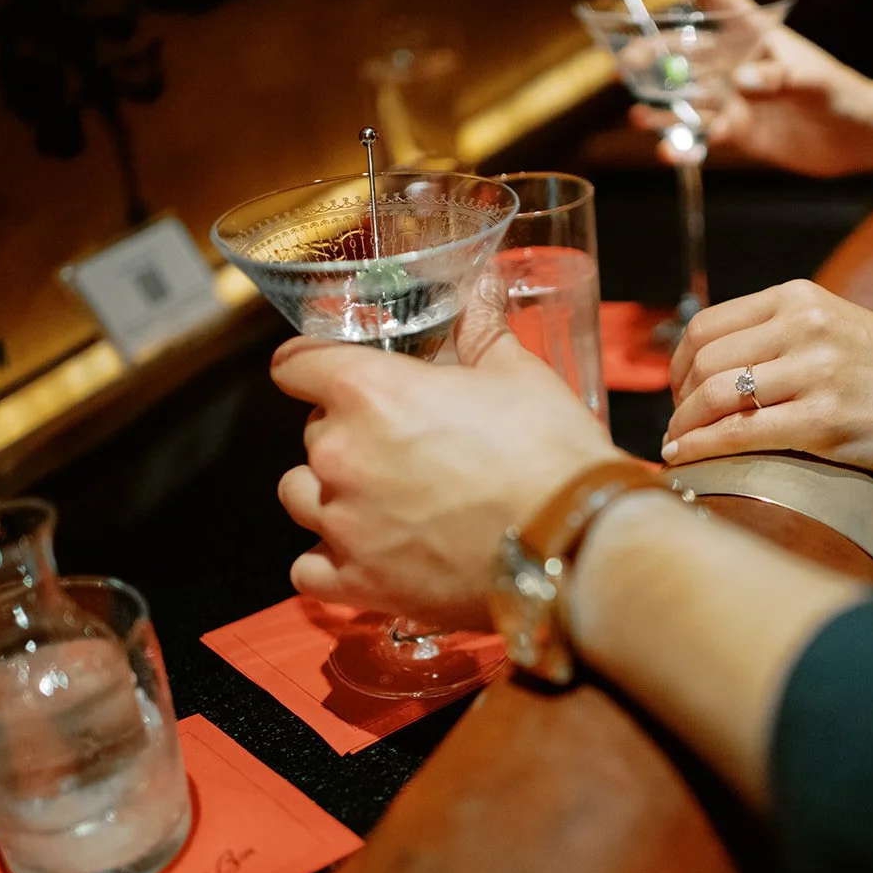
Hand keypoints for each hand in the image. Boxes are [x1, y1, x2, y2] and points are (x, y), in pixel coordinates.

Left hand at [271, 276, 622, 627]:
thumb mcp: (519, 375)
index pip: (295, 364)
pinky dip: (331, 560)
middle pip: (313, 432)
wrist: (576, 543)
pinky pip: (309, 570)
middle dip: (350, 432)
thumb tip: (476, 289)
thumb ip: (480, 329)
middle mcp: (342, 455)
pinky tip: (368, 553)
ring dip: (331, 493)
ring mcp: (344, 525)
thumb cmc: (551, 454)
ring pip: (301, 496)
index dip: (314, 364)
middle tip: (404, 443)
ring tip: (382, 498)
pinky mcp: (360, 584)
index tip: (330, 372)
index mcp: (370, 391)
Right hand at [627, 0, 872, 176]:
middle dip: (653, 53)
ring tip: (638, 117)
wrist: (858, 138)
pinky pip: (703, 135)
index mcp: (755, 33)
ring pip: (687, 96)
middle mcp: (737, 61)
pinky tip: (668, 153)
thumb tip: (741, 83)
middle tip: (627, 66)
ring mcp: (734, 96)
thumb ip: (778, 79)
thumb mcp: (814, 83)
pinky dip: (685, 145)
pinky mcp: (738, 130)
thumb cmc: (843, 96)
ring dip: (661, 105)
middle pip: (685, 48)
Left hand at [662, 280, 872, 475]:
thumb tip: (710, 360)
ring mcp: (817, 372)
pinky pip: (741, 434)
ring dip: (683, 427)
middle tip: (677, 426)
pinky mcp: (827, 420)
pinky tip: (686, 460)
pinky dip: (702, 449)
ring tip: (676, 446)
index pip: (707, 325)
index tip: (678, 392)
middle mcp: (805, 326)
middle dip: (677, 399)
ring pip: (716, 396)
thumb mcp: (835, 326)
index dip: (677, 364)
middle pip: (704, 360)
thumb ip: (780, 332)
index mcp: (799, 298)